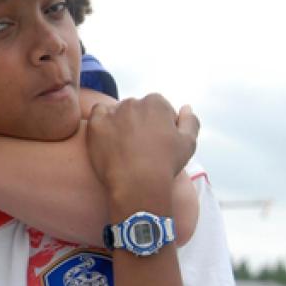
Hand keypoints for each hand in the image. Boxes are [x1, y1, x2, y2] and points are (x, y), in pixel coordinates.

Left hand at [86, 94, 199, 216]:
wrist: (138, 183)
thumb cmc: (165, 165)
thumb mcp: (188, 143)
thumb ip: (190, 121)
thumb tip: (186, 107)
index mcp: (156, 102)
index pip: (158, 108)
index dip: (160, 125)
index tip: (157, 142)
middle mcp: (134, 102)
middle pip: (137, 109)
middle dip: (139, 123)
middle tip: (140, 147)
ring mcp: (113, 112)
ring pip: (117, 112)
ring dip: (120, 123)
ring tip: (124, 146)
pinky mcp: (96, 123)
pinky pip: (97, 115)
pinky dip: (102, 123)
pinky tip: (109, 139)